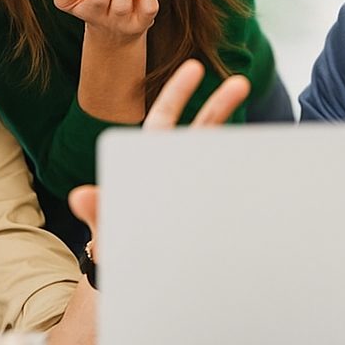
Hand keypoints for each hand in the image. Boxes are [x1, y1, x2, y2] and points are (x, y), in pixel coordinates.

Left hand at [68, 58, 250, 261]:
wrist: (136, 276)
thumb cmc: (117, 246)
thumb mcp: (107, 227)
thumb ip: (97, 212)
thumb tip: (80, 196)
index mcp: (148, 161)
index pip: (164, 118)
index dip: (178, 92)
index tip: (194, 68)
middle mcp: (174, 168)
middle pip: (200, 128)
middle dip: (220, 105)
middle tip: (240, 83)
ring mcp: (195, 186)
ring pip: (219, 154)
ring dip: (238, 140)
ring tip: (262, 133)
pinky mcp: (210, 207)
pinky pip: (229, 186)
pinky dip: (245, 174)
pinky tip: (264, 165)